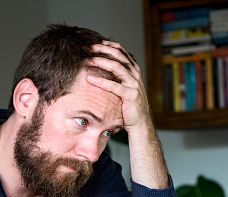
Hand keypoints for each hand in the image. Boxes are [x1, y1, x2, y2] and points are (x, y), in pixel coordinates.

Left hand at [87, 40, 168, 188]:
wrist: (139, 123)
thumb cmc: (127, 105)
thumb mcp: (123, 87)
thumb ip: (115, 76)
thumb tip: (98, 66)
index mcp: (133, 70)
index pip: (121, 51)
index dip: (108, 45)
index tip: (95, 43)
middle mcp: (135, 74)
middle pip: (119, 55)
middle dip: (103, 49)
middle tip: (90, 48)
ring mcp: (134, 84)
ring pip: (117, 67)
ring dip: (102, 62)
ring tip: (88, 60)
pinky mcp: (130, 95)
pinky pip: (115, 86)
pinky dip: (102, 82)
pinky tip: (90, 79)